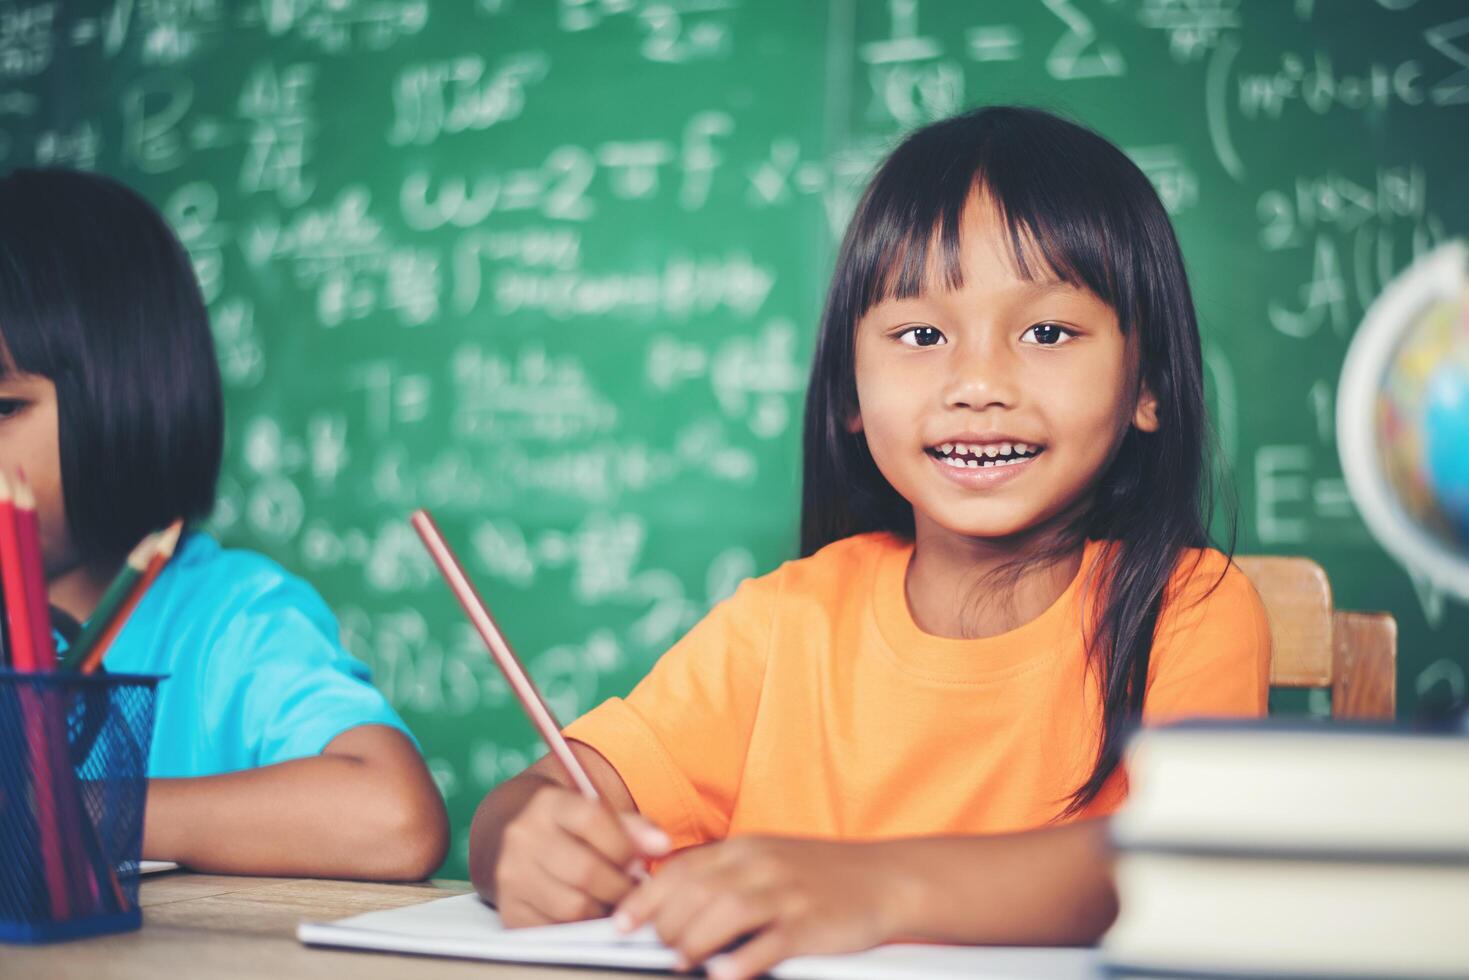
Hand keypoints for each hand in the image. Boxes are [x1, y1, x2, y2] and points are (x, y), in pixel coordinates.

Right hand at [495, 783, 670, 926]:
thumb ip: (631, 827)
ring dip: (604, 910)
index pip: (592, 820)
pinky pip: (555, 929)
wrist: (508, 833)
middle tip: (633, 889)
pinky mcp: (509, 909)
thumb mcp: (594, 812)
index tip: (641, 860)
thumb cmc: (566, 826)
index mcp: (548, 804)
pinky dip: (580, 928)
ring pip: (572, 907)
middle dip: (621, 886)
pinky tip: (590, 913)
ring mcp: (511, 875)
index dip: (626, 846)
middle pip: (586, 871)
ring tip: (613, 901)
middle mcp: (523, 837)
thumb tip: (662, 846)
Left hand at [612, 836, 908, 979]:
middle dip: (666, 925)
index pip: (681, 869)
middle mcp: (760, 865)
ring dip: (695, 941)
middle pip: (696, 891)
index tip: (621, 923)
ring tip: (681, 962)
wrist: (884, 878)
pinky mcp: (811, 923)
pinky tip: (725, 974)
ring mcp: (786, 893)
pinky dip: (743, 960)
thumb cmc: (819, 876)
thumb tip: (672, 902)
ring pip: (725, 913)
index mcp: (744, 849)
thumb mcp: (766, 861)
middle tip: (659, 949)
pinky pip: (770, 942)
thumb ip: (722, 876)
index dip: (645, 898)